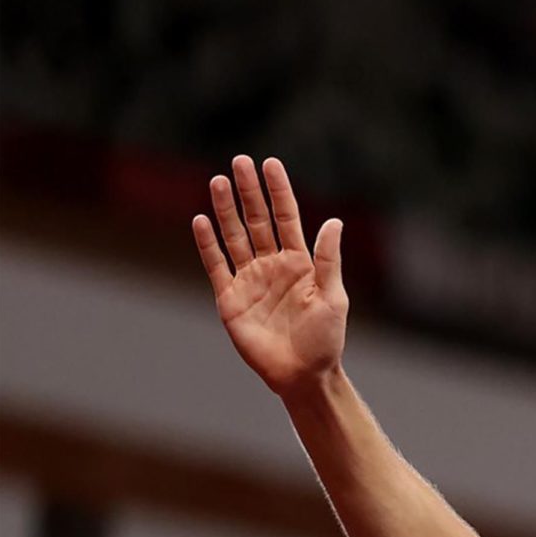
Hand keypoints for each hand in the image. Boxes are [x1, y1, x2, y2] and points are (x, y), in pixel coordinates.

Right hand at [193, 156, 346, 396]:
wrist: (302, 374)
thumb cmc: (324, 339)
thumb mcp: (333, 297)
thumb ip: (328, 260)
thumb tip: (334, 222)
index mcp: (301, 263)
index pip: (286, 218)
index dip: (278, 192)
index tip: (271, 164)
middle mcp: (273, 266)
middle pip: (257, 221)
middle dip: (249, 192)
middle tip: (239, 161)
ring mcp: (250, 280)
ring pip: (235, 236)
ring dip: (226, 210)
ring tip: (218, 181)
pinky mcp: (230, 298)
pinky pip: (216, 265)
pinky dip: (208, 244)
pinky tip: (201, 220)